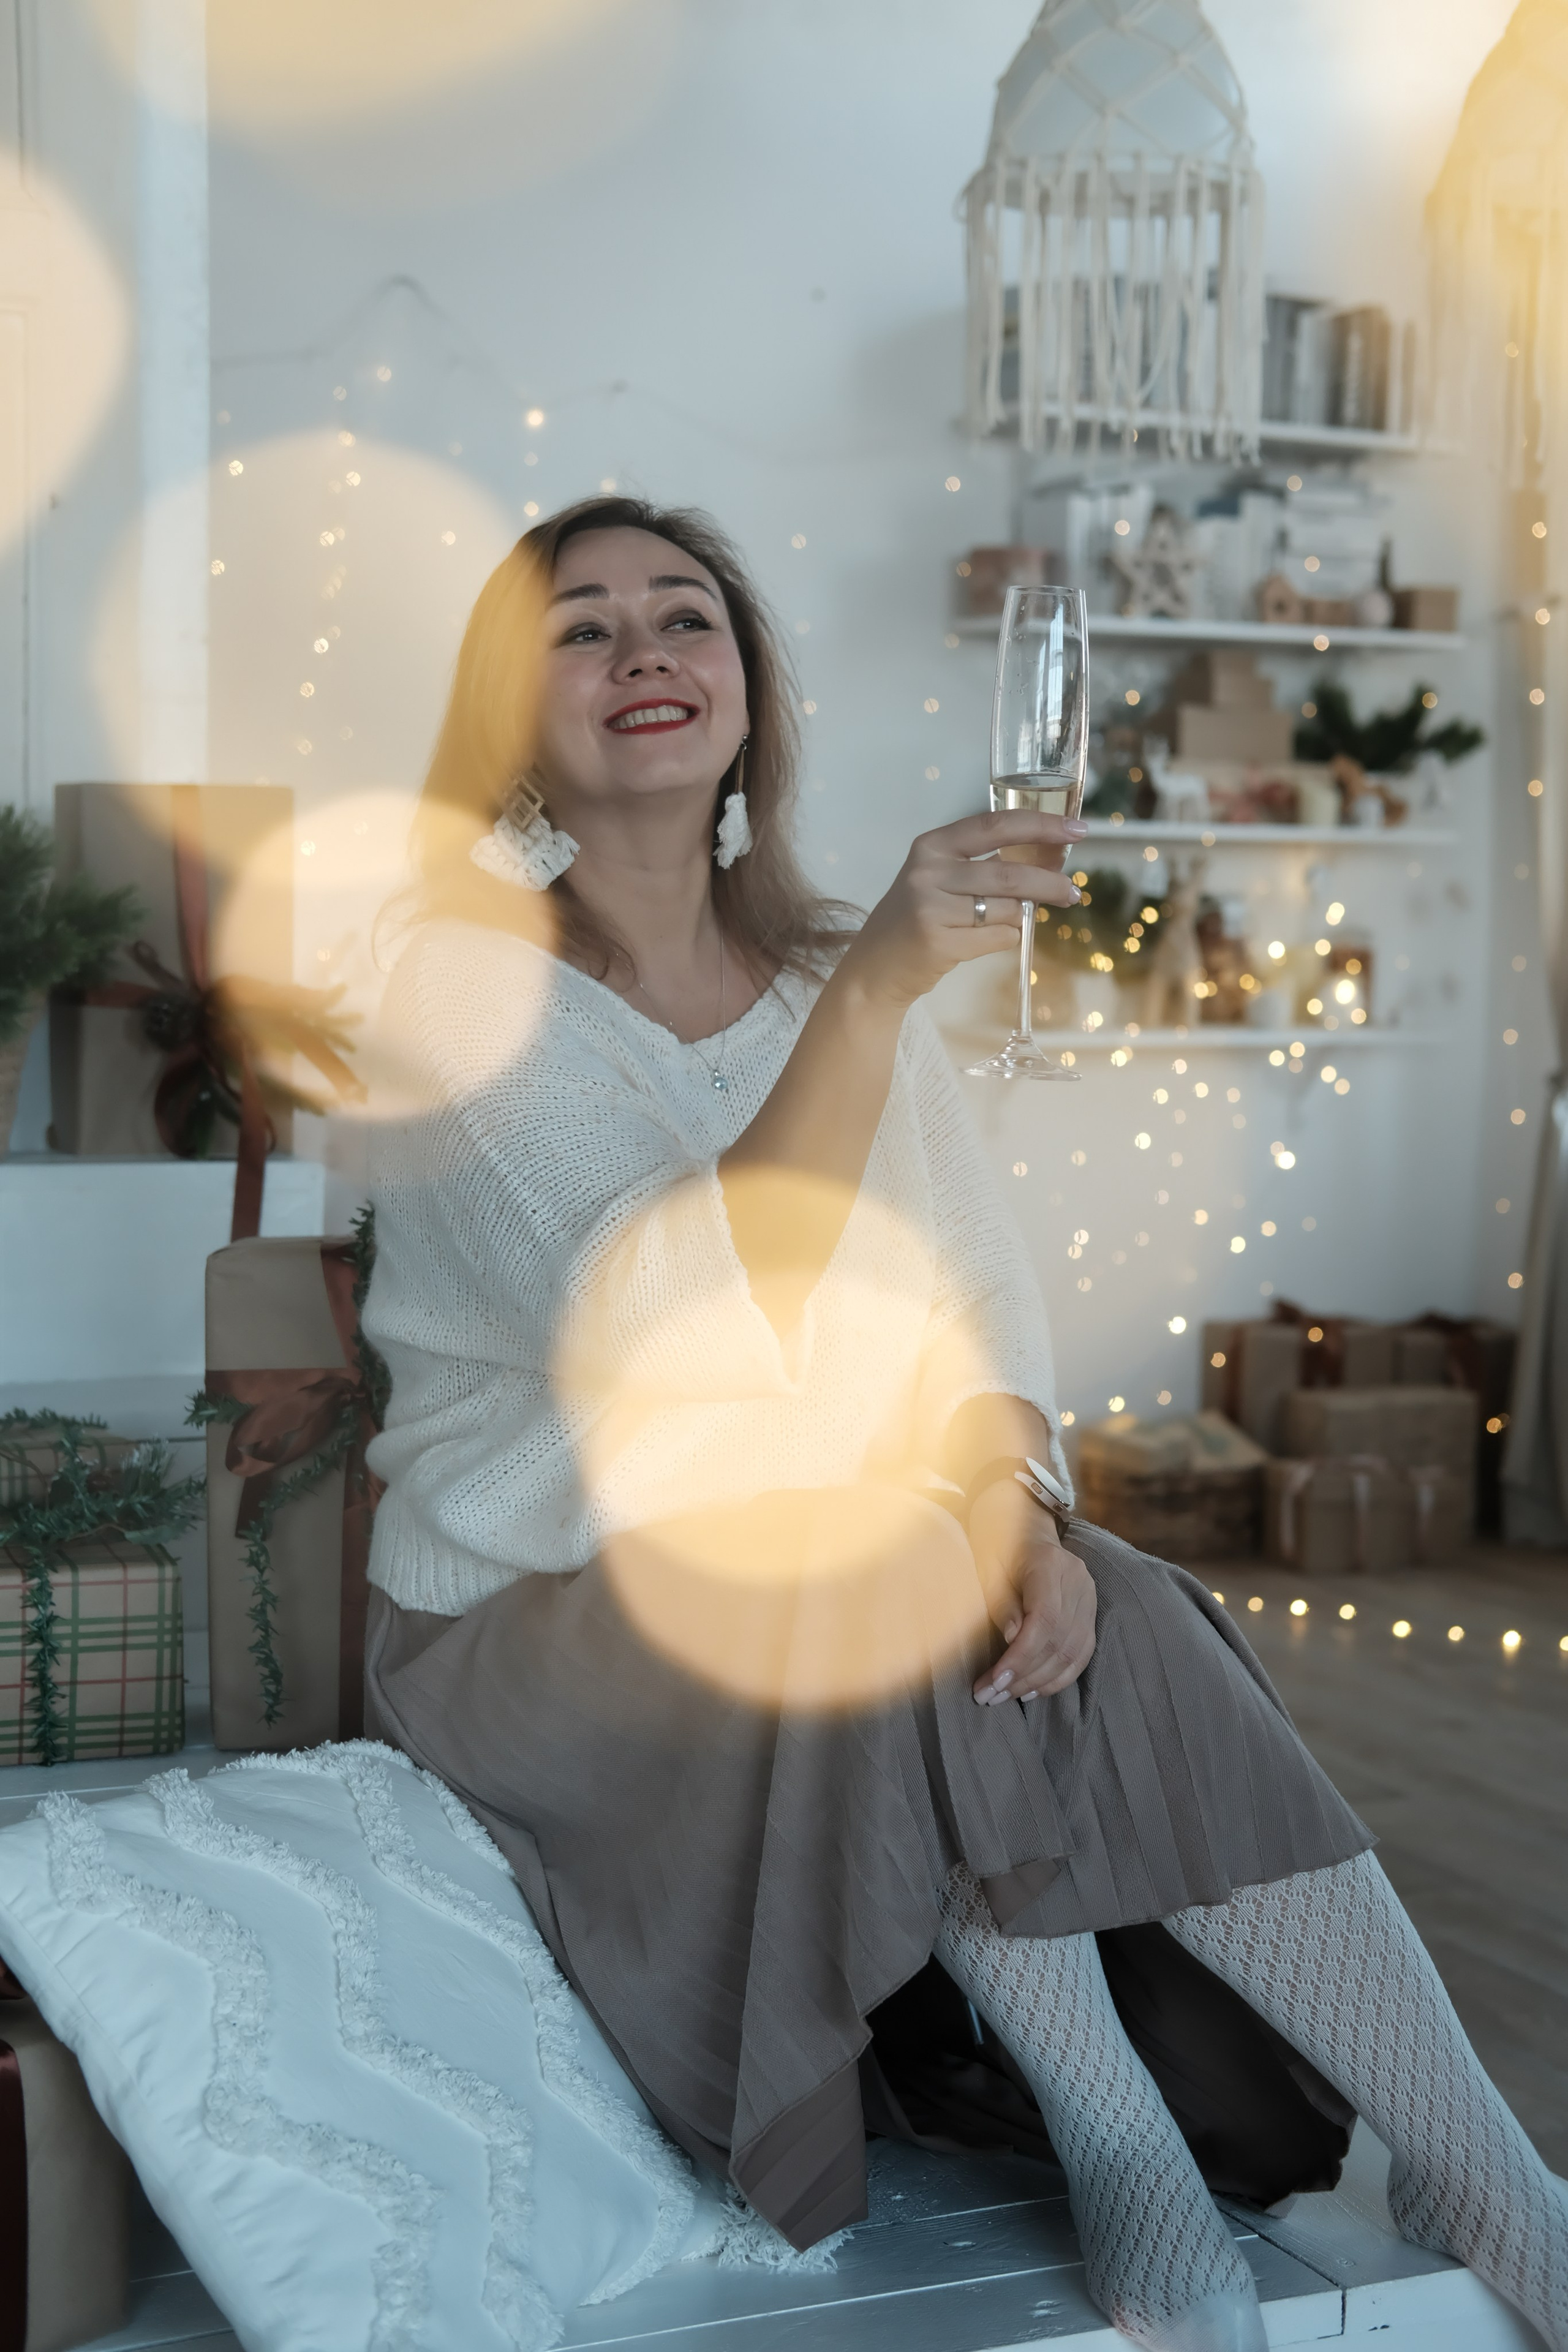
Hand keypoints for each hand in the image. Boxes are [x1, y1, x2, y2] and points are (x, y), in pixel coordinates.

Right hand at [841, 810, 1087, 1009]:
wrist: (876, 966)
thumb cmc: (918, 918)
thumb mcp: (940, 879)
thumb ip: (984, 865)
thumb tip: (1052, 859)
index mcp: (933, 845)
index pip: (995, 826)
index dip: (1040, 825)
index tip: (1076, 829)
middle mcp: (928, 870)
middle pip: (1007, 874)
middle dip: (1048, 883)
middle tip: (1072, 892)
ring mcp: (930, 906)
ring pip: (1005, 910)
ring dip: (1018, 918)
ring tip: (1004, 923)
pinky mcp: (937, 941)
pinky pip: (998, 938)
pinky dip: (1005, 940)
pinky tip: (983, 941)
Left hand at [966, 1480, 1096, 1704]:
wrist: (1023, 1517)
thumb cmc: (996, 1540)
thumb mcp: (987, 1564)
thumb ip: (1002, 1601)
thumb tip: (1015, 1639)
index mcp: (1050, 1564)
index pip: (1045, 1622)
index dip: (1020, 1659)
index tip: (993, 1682)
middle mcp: (1078, 1581)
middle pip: (1059, 1642)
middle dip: (1024, 1677)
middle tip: (988, 1697)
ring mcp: (1089, 1595)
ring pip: (1074, 1653)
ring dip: (1039, 1682)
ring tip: (1005, 1697)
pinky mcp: (1090, 1609)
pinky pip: (1082, 1652)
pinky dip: (1059, 1676)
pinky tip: (1033, 1690)